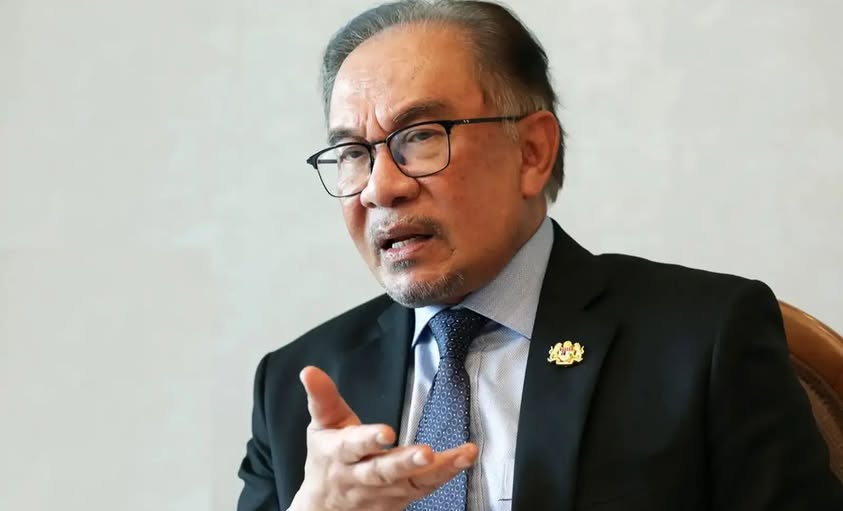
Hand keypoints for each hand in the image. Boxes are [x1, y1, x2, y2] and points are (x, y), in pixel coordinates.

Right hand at [289, 366, 477, 510]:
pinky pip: (425, 489)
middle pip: (383, 472)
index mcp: (339, 454)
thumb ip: (321, 397)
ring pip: (411, 483)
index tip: (386, 432)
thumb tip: (309, 371)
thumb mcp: (321, 425)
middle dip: (405, 463)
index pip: (353, 446)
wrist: (324, 507)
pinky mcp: (400, 500)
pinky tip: (463, 460)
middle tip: (426, 452)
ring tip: (462, 455)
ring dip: (438, 470)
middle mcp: (360, 477)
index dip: (368, 439)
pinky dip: (445, 475)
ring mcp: (382, 493)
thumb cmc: (326, 458)